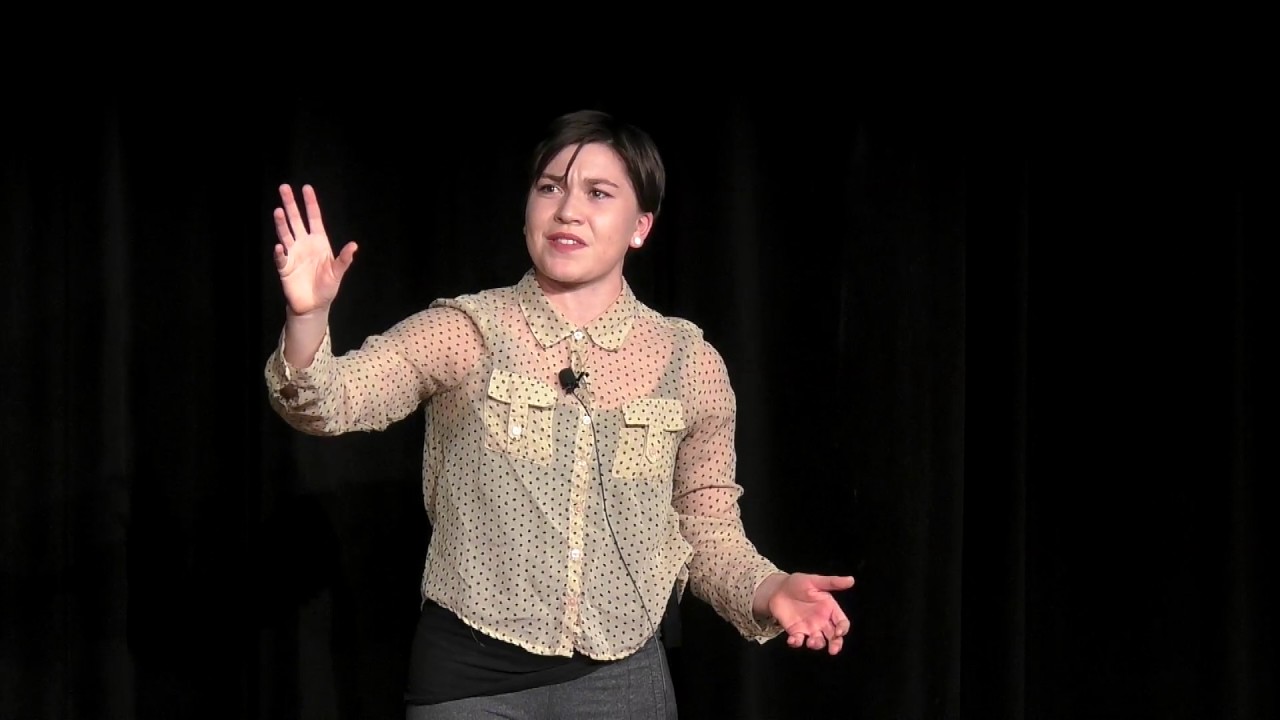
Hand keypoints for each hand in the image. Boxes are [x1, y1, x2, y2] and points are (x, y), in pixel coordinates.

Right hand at [272, 184, 357, 315]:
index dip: (310, 203)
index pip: (313, 218)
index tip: (306, 188)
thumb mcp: (338, 272)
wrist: (313, 305)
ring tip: (278, 210)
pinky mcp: (284, 267)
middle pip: (296, 220)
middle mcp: (304, 244)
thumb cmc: (327, 287)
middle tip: (284, 188)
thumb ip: (344, 259)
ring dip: (281, 223)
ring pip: (285, 234)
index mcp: (319, 242)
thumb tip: (354, 245)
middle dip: (290, 204)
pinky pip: (281, 257)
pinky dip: (280, 252)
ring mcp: (293, 254)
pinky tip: (280, 247)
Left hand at [767, 573, 854, 654]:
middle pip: (834, 637)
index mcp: (829, 608)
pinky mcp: (796, 632)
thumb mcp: (815, 581)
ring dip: (817, 645)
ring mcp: (809, 628)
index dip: (843, 628)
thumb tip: (851, 580)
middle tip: (833, 650)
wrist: (777, 589)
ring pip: (818, 641)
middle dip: (835, 644)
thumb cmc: (798, 583)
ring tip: (811, 642)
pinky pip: (799, 641)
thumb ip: (832, 582)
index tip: (838, 632)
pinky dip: (797, 643)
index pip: (842, 622)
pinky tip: (793, 640)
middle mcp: (822, 621)